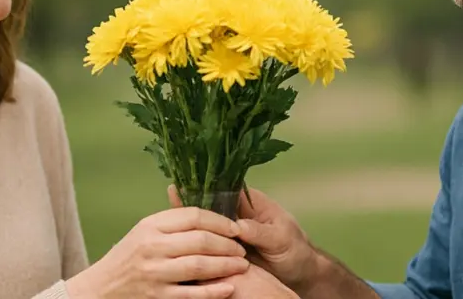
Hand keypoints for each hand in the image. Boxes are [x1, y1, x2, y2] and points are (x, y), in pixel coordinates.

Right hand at [65, 207, 248, 298]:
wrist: (101, 288)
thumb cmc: (128, 256)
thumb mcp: (144, 230)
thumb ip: (172, 221)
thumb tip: (206, 207)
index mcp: (151, 225)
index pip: (194, 216)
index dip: (220, 221)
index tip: (236, 227)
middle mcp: (152, 247)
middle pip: (200, 240)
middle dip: (228, 244)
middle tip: (242, 248)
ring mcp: (155, 273)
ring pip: (199, 265)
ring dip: (226, 265)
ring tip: (241, 265)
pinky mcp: (157, 297)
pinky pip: (192, 293)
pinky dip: (214, 291)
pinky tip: (229, 287)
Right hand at [168, 186, 316, 292]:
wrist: (299, 275)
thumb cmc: (294, 251)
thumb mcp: (281, 239)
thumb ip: (260, 232)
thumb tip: (238, 227)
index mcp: (249, 203)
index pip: (224, 190)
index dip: (204, 187)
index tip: (183, 187)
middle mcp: (234, 216)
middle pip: (208, 206)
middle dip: (190, 205)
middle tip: (170, 201)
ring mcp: (227, 235)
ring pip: (202, 226)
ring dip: (187, 226)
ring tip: (164, 222)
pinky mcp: (223, 253)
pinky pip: (205, 248)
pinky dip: (192, 247)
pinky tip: (174, 246)